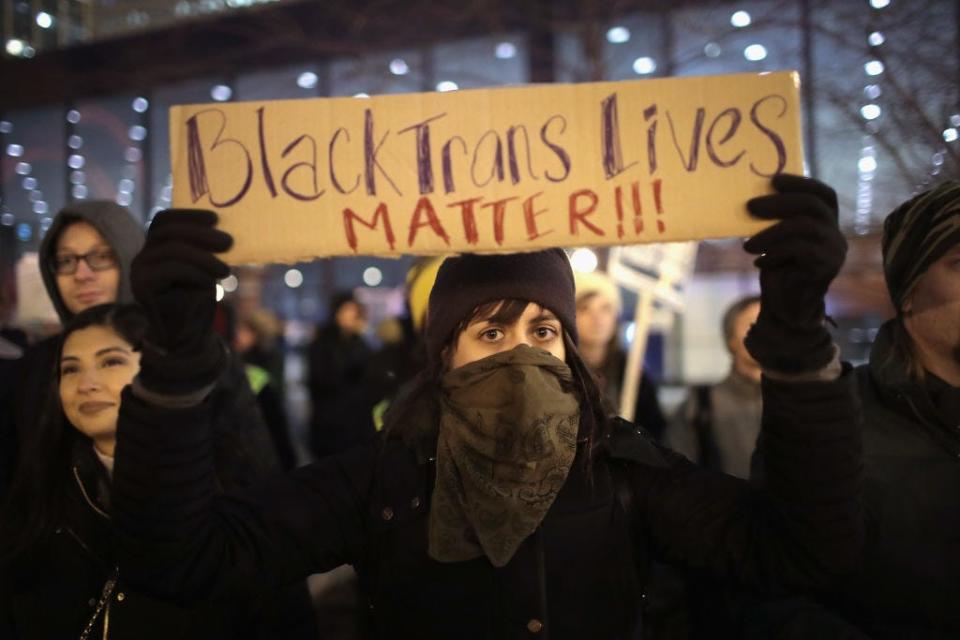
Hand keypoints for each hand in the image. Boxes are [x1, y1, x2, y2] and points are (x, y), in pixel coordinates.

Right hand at [131, 209, 232, 394]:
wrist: (187, 337)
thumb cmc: (197, 301)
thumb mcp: (205, 268)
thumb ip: (204, 249)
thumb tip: (224, 230)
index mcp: (155, 248)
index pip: (164, 221)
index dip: (189, 215)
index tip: (216, 219)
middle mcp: (142, 257)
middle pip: (167, 232)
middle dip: (200, 233)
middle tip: (229, 242)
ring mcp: (139, 271)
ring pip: (170, 250)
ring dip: (203, 257)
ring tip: (225, 270)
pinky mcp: (142, 287)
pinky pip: (170, 269)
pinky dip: (195, 271)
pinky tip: (212, 280)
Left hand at [743, 174, 846, 372]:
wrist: (786, 309)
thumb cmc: (777, 270)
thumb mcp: (774, 241)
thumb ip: (773, 221)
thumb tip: (751, 199)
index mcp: (826, 223)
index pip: (823, 194)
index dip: (800, 182)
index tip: (772, 180)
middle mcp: (836, 234)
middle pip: (813, 206)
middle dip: (779, 203)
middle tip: (749, 206)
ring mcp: (834, 251)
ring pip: (804, 227)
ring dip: (771, 232)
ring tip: (746, 246)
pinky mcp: (827, 268)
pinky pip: (801, 250)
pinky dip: (776, 253)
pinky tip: (760, 263)